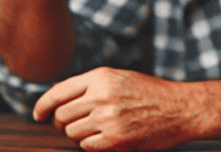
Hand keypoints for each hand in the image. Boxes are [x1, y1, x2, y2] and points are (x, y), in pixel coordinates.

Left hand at [33, 67, 204, 151]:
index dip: (42, 106)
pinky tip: (105, 138)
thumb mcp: (122, 78)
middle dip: (62, 123)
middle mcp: (101, 96)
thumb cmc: (153, 93)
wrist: (183, 108)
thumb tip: (57, 96)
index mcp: (102, 77)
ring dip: (77, 135)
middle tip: (73, 125)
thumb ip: (92, 84)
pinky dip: (90, 145)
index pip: (58, 92)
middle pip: (61, 115)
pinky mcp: (115, 140)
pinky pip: (86, 146)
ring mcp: (107, 119)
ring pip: (71, 133)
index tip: (38, 115)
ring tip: (95, 130)